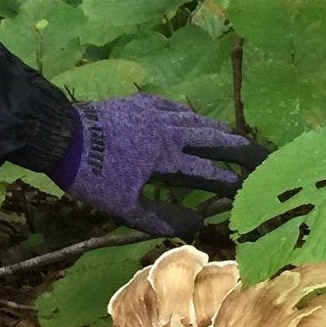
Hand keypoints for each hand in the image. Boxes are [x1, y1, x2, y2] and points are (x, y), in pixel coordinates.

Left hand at [50, 96, 267, 238]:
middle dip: (242, 150)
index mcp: (169, 158)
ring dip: (221, 132)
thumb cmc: (92, 177)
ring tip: (237, 139)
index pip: (211, 174)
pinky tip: (194, 119)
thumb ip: (163, 217)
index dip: (234, 183)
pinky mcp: (141, 103)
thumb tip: (198, 223)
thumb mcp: (125, 208)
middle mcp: (170, 131)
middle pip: (215, 140)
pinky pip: (176, 108)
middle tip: (264, 157)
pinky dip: (192, 117)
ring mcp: (156, 113)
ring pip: (198, 121)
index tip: (254, 191)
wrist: (61, 135)